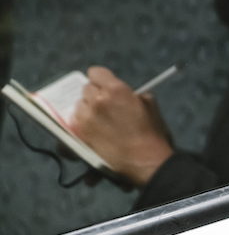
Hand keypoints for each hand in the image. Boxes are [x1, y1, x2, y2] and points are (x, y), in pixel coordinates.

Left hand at [70, 66, 173, 186]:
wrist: (146, 162)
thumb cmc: (153, 133)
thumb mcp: (150, 105)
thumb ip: (133, 95)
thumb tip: (127, 95)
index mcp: (115, 89)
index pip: (96, 72)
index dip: (101, 80)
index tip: (107, 87)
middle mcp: (95, 101)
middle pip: (85, 90)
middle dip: (94, 96)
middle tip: (105, 107)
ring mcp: (84, 120)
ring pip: (77, 108)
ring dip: (85, 113)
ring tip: (97, 124)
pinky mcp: (77, 138)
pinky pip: (69, 128)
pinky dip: (77, 131)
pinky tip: (87, 137)